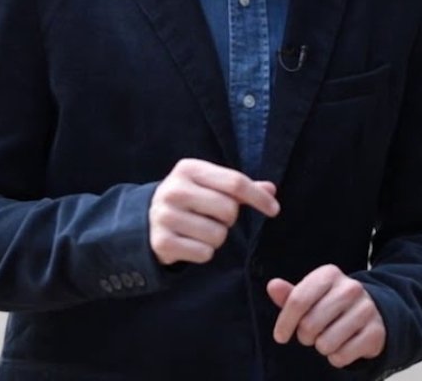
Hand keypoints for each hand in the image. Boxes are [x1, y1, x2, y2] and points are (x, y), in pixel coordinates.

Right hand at [149, 158, 278, 264]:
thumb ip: (240, 187)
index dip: (259, 197)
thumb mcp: (209, 185)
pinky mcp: (162, 242)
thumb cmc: (189, 199)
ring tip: (200, 229)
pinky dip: (204, 252)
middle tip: (215, 217)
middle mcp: (175, 189)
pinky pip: (204, 253)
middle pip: (229, 209)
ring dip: (217, 237)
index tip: (274, 210)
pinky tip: (191, 242)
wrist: (147, 219)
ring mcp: (166, 215)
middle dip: (229, 218)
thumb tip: (271, 189)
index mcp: (189, 168)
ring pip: (218, 235)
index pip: (235, 182)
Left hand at [267, 264, 385, 368]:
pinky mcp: (376, 332)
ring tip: (327, 337)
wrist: (370, 312)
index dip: (284, 322)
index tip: (280, 336)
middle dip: (305, 336)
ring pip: (326, 343)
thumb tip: (272, 286)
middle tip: (311, 333)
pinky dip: (337, 357)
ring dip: (321, 347)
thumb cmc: (330, 303)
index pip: (298, 300)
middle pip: (310, 324)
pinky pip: (342, 356)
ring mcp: (365, 309)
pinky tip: (342, 346)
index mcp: (329, 274)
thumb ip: (290, 294)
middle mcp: (350, 288)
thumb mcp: (311, 295)